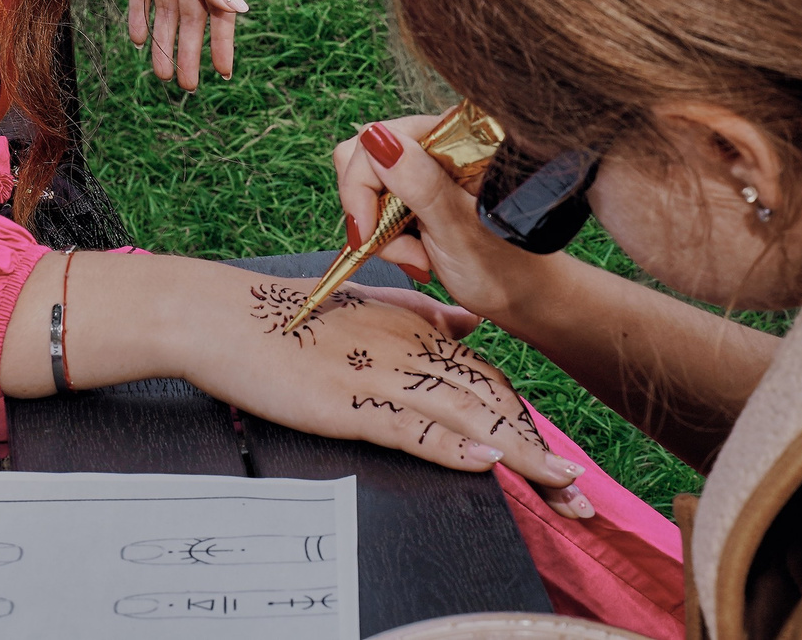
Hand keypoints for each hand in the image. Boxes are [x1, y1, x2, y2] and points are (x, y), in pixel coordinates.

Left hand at [103, 0, 244, 89]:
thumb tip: (241, 9)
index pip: (219, 10)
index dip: (222, 42)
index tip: (223, 74)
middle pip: (191, 16)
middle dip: (189, 51)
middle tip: (185, 86)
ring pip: (166, 10)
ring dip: (164, 40)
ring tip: (160, 73)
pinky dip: (140, 14)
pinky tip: (136, 38)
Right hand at [177, 271, 589, 516]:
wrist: (221, 316)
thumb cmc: (285, 317)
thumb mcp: (361, 308)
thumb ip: (419, 318)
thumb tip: (466, 327)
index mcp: (414, 331)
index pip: (489, 381)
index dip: (530, 422)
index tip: (562, 463)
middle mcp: (407, 350)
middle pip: (491, 404)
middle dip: (538, 451)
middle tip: (580, 493)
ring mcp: (380, 374)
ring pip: (466, 417)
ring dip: (517, 455)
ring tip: (558, 487)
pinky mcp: (348, 399)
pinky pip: (412, 425)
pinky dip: (452, 445)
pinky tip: (484, 462)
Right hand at [333, 112, 562, 323]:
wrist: (522, 296)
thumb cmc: (505, 267)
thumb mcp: (457, 228)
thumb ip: (419, 183)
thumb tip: (376, 139)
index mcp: (454, 138)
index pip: (377, 138)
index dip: (362, 185)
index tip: (367, 232)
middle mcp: (436, 144)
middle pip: (365, 159)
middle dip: (371, 211)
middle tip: (406, 252)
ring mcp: (425, 170)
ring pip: (367, 187)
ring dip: (382, 232)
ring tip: (419, 259)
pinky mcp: (418, 195)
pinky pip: (377, 207)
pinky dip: (388, 238)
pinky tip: (419, 257)